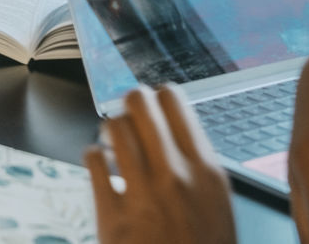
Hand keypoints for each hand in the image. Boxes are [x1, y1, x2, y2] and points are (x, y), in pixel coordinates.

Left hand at [85, 85, 234, 243]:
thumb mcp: (217, 207)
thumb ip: (197, 167)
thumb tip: (173, 128)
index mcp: (207, 172)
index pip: (175, 101)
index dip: (158, 96)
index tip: (152, 102)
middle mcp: (175, 175)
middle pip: (139, 103)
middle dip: (128, 103)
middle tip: (127, 114)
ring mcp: (142, 192)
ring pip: (113, 126)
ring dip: (108, 129)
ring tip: (111, 142)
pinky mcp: (111, 212)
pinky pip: (91, 159)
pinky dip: (91, 155)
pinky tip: (99, 166)